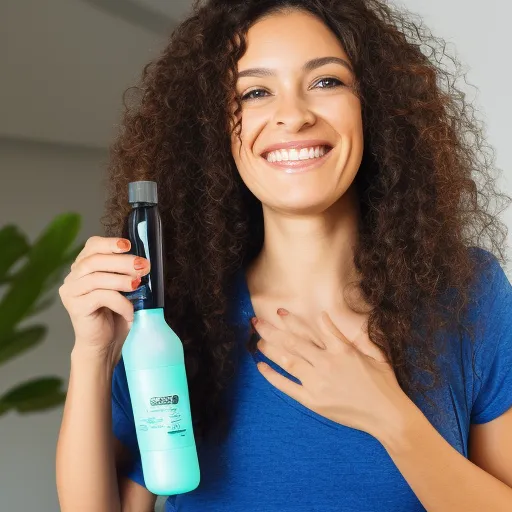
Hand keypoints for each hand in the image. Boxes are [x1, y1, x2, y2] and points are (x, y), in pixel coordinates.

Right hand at [58, 236, 149, 364]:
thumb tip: (144, 261)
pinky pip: (101, 297)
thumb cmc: (116, 315)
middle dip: (122, 261)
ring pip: (97, 277)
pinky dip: (120, 302)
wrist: (105, 345)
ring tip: (138, 285)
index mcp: (83, 267)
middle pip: (95, 260)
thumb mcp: (123, 289)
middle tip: (143, 266)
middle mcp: (73, 278)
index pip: (92, 246)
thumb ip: (127, 273)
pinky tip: (130, 311)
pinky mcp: (76, 307)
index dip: (110, 243)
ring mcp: (71, 292)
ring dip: (122, 280)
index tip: (128, 245)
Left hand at [252, 309, 408, 436]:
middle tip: (256, 322)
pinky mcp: (313, 401)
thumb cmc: (382, 382)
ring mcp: (317, 383)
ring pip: (287, 361)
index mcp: (340, 350)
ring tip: (256, 340)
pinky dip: (272, 376)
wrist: (386, 414)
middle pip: (292, 343)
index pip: (310, 330)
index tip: (278, 311)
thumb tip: (324, 315)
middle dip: (272, 331)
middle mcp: (325, 363)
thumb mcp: (370, 352)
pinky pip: (287, 386)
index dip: (292, 320)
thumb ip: (344, 334)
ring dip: (270, 349)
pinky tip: (261, 366)